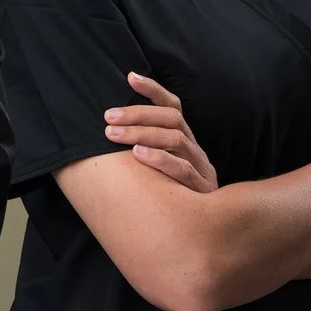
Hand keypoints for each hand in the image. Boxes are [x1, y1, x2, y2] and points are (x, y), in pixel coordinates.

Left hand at [102, 72, 217, 191]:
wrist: (202, 233)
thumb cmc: (170, 196)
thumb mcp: (157, 169)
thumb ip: (141, 149)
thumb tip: (108, 129)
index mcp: (184, 141)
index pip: (172, 107)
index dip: (153, 91)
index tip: (129, 77)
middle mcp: (194, 150)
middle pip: (172, 120)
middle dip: (138, 114)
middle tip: (108, 117)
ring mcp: (201, 168)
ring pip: (176, 140)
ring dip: (142, 134)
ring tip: (114, 135)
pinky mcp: (203, 190)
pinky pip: (184, 170)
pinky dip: (161, 160)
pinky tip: (139, 156)